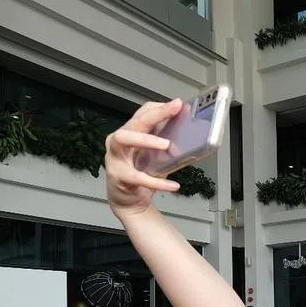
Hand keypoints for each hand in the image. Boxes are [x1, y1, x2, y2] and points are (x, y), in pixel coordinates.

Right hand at [103, 100, 183, 218]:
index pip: (142, 113)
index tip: (177, 104)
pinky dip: (157, 182)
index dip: (159, 107)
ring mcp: (115, 158)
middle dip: (155, 114)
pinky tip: (173, 185)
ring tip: (166, 144)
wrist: (129, 202)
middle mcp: (118, 141)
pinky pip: (138, 177)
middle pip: (134, 122)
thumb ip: (167, 143)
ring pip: (123, 139)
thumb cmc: (142, 174)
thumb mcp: (156, 156)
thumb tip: (190, 132)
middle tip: (174, 110)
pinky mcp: (118, 177)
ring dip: (145, 139)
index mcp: (130, 133)